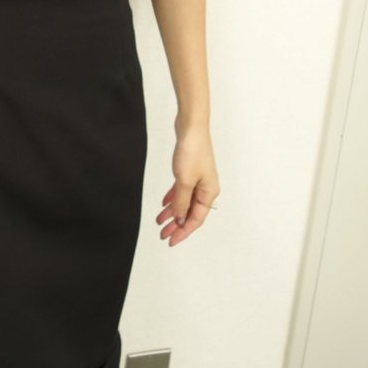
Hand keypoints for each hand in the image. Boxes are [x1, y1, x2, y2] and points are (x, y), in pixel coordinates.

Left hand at [156, 125, 219, 246]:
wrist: (191, 127)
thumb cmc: (192, 152)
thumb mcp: (184, 181)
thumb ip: (182, 202)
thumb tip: (180, 219)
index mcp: (209, 193)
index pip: (196, 219)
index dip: (183, 232)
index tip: (171, 240)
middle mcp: (206, 188)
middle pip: (190, 212)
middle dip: (176, 225)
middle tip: (162, 234)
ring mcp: (198, 179)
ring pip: (184, 201)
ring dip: (172, 212)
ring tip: (159, 221)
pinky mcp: (190, 170)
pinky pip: (181, 190)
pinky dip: (173, 198)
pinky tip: (163, 204)